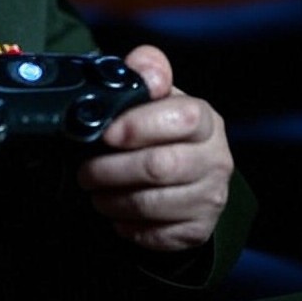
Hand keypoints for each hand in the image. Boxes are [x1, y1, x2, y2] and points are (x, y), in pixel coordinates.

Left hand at [77, 45, 233, 251]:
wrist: (190, 173)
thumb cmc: (163, 129)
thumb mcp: (156, 95)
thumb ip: (148, 71)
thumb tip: (141, 65)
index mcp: (205, 120)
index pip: (182, 118)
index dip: (139, 126)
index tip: (106, 133)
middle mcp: (216, 159)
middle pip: (160, 166)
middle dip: (110, 170)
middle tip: (85, 172)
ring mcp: (211, 197)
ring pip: (153, 204)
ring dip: (112, 201)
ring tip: (95, 193)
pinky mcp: (199, 229)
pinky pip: (157, 235)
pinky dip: (128, 227)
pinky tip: (117, 215)